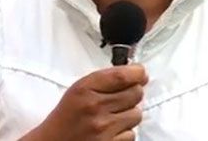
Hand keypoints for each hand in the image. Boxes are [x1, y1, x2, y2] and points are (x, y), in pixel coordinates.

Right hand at [22, 64, 147, 140]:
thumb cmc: (66, 117)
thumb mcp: (79, 89)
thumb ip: (105, 80)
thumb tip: (137, 75)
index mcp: (85, 89)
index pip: (121, 75)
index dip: (137, 72)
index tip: (140, 73)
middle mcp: (94, 107)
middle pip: (135, 93)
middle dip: (133, 93)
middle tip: (122, 97)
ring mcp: (103, 128)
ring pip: (136, 114)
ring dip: (130, 114)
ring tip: (114, 116)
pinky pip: (131, 134)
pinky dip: (125, 132)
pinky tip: (112, 131)